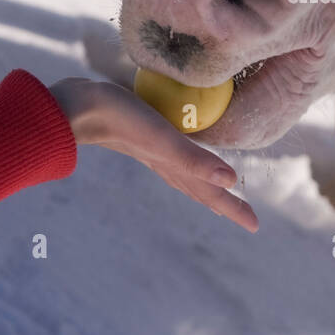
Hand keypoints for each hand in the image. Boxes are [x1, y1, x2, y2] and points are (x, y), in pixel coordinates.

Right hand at [49, 77, 256, 231]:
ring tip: (217, 192)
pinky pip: (172, 155)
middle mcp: (165, 165)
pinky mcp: (142, 136)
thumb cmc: (124, 121)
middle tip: (245, 217)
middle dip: (224, 202)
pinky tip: (179, 152)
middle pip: (200, 189)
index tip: (256, 226)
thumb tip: (231, 180)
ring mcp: (152, 152)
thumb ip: (195, 160)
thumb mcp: (164, 140)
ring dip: (203, 186)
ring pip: (185, 175)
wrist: (78, 108)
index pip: (210, 193)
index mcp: (174, 168)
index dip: (234, 208)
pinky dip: (184, 160)